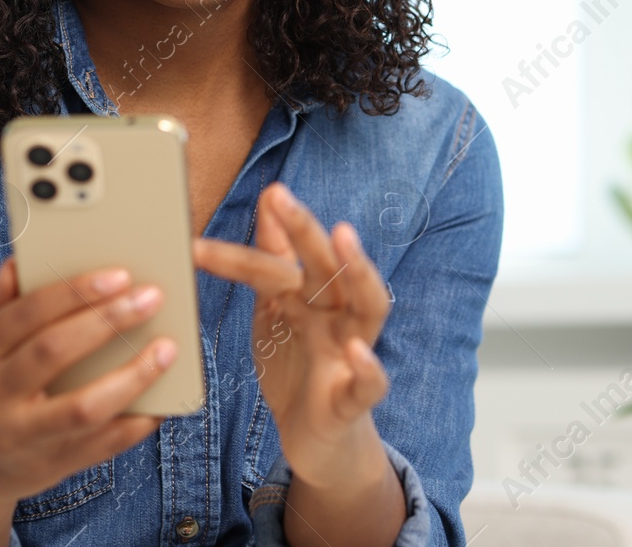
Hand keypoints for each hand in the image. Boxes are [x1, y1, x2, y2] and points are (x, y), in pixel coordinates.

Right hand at [0, 257, 178, 502]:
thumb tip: (17, 261)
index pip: (26, 314)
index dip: (74, 291)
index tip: (119, 274)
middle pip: (54, 351)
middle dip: (108, 321)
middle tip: (151, 297)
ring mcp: (20, 437)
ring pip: (83, 406)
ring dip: (132, 376)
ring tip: (167, 349)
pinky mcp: (49, 466)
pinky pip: (100, 445)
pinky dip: (135, 424)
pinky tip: (160, 402)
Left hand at [193, 181, 392, 487]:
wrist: (313, 438)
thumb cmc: (297, 366)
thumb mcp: (278, 310)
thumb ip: (274, 261)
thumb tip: (268, 202)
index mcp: (317, 294)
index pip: (292, 255)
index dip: (275, 228)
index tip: (261, 194)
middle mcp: (340, 316)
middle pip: (330, 266)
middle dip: (306, 229)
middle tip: (280, 196)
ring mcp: (350, 354)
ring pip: (369, 307)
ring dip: (359, 272)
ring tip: (344, 237)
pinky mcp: (353, 400)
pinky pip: (370, 383)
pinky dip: (369, 368)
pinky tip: (358, 351)